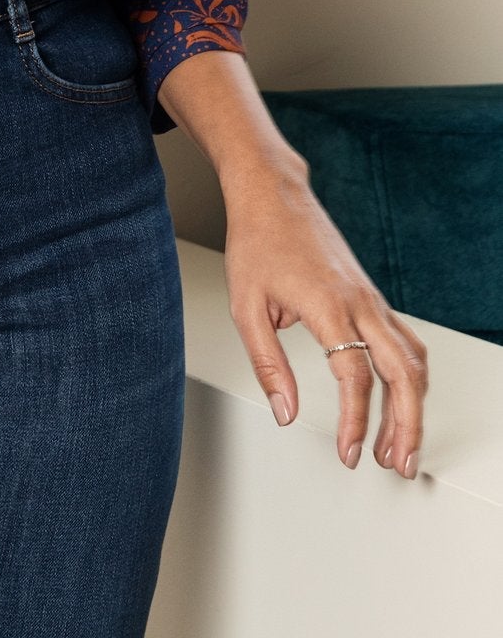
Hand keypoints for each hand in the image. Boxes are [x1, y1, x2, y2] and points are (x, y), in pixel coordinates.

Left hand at [222, 156, 428, 479]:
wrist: (273, 194)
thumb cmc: (257, 242)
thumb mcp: (245, 306)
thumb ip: (268, 364)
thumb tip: (285, 412)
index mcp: (328, 305)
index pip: (355, 377)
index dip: (355, 422)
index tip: (348, 452)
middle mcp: (359, 302)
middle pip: (402, 373)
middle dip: (406, 426)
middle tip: (396, 463)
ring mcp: (371, 298)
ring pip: (412, 359)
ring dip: (413, 406)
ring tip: (399, 445)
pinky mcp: (371, 296)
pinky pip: (405, 340)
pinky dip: (410, 376)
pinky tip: (401, 398)